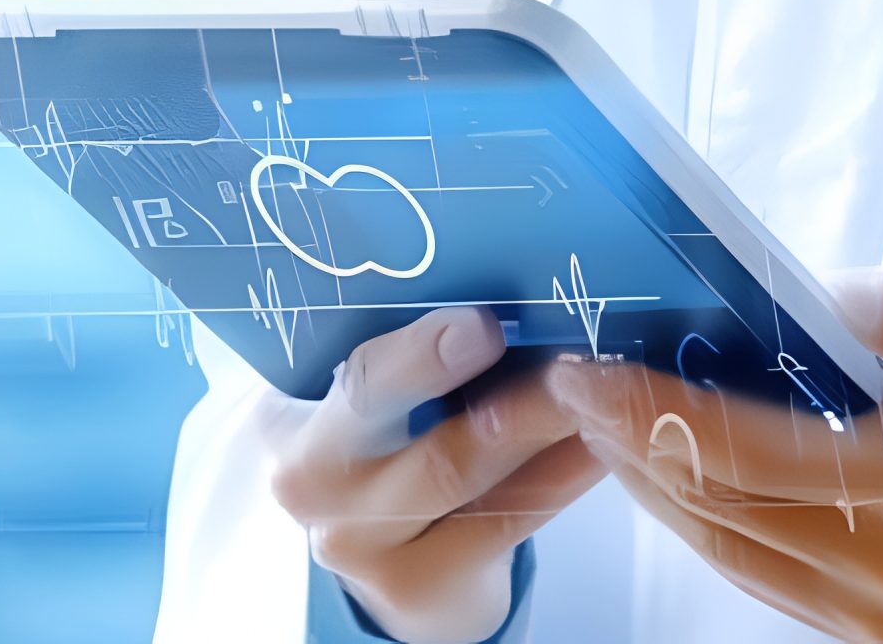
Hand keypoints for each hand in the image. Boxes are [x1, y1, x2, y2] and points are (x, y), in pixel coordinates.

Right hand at [260, 307, 607, 642]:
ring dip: (542, 429)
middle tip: (568, 368)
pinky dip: (557, 477)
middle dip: (500, 398)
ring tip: (600, 394)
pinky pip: (501, 521)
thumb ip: (403, 353)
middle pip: (411, 437)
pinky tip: (597, 445)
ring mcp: (354, 544)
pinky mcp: (410, 585)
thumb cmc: (375, 442)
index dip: (421, 355)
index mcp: (282, 418)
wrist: (373, 548)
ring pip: (462, 477)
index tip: (485, 327)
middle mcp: (304, 485)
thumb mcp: (362, 395)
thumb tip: (498, 297)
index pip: (356, 379)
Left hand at [550, 267, 882, 641]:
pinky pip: (761, 581)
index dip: (650, 408)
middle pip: (715, 503)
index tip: (588, 369)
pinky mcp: (877, 642)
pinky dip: (704, 526)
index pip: (745, 448)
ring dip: (651, 487)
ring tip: (603, 425)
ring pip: (724, 550)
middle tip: (571, 386)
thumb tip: (814, 301)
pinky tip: (671, 477)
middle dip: (628, 440)